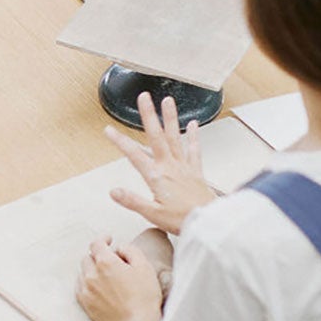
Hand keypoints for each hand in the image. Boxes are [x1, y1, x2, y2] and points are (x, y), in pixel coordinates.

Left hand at [76, 237, 161, 320]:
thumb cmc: (144, 296)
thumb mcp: (144, 266)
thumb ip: (130, 250)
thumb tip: (119, 248)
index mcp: (105, 262)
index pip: (96, 243)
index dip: (103, 239)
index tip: (109, 240)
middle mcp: (91, 274)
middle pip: (88, 257)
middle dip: (98, 256)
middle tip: (112, 262)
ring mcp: (86, 290)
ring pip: (83, 273)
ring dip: (92, 270)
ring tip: (106, 277)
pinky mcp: (85, 304)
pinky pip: (80, 287)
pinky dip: (87, 284)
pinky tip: (98, 288)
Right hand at [105, 91, 216, 233]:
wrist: (211, 223)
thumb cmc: (184, 221)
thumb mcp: (153, 214)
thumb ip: (132, 201)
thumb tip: (114, 191)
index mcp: (157, 177)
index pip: (134, 155)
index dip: (120, 142)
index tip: (109, 130)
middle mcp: (170, 167)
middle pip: (156, 136)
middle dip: (149, 115)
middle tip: (144, 97)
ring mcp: (184, 166)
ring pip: (175, 137)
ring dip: (170, 118)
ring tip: (167, 101)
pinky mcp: (196, 171)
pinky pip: (194, 150)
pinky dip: (193, 137)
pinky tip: (193, 125)